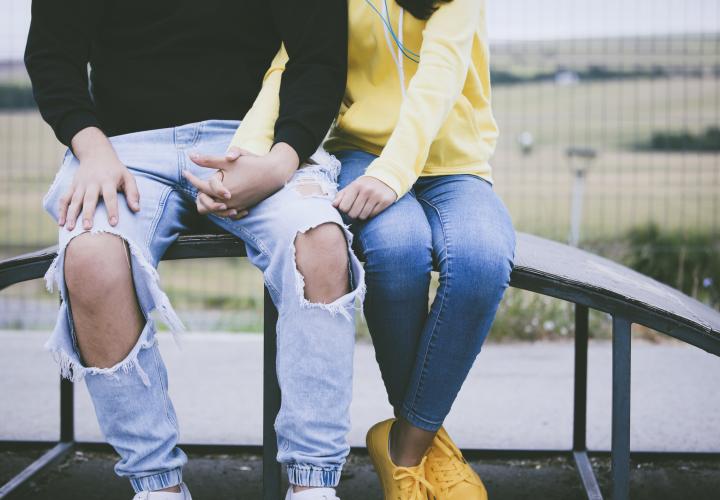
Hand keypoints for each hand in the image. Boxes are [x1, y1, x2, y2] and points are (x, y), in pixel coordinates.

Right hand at [60, 127, 139, 229]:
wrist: (96, 153)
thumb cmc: (115, 169)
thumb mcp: (128, 177)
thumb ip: (133, 193)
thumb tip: (137, 209)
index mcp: (108, 180)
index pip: (110, 196)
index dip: (112, 210)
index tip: (113, 223)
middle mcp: (92, 182)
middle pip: (89, 199)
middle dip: (88, 213)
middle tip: (87, 228)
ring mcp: (80, 184)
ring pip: (74, 200)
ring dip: (71, 214)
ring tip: (69, 228)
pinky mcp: (72, 185)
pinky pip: (64, 198)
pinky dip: (61, 210)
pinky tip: (60, 222)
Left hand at [183, 143, 298, 217]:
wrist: (273, 173)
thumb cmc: (251, 164)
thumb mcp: (228, 160)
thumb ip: (208, 160)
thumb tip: (190, 156)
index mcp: (221, 189)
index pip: (199, 186)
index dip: (190, 178)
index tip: (185, 172)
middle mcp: (227, 201)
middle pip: (204, 203)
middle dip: (198, 194)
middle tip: (196, 184)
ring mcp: (236, 206)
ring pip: (215, 211)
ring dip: (209, 201)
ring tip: (206, 192)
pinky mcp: (244, 208)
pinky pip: (227, 213)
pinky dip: (221, 207)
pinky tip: (221, 199)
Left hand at [333, 176, 396, 219]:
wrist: (384, 178)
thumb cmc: (364, 185)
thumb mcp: (351, 187)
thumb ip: (341, 196)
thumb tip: (333, 205)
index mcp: (355, 186)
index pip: (344, 208)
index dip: (345, 209)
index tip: (349, 206)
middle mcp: (366, 190)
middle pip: (353, 214)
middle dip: (353, 213)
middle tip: (357, 208)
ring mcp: (377, 196)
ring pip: (363, 216)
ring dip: (362, 214)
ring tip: (364, 207)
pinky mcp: (385, 201)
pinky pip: (373, 215)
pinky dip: (371, 213)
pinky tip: (372, 207)